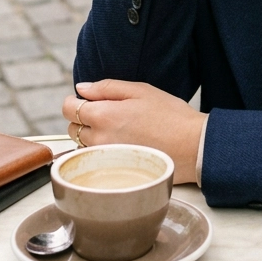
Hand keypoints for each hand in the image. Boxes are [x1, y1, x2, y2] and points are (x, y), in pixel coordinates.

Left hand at [62, 80, 205, 184]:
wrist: (193, 147)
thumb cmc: (171, 115)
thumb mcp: (141, 91)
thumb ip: (107, 88)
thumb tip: (81, 89)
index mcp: (104, 115)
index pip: (68, 109)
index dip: (75, 101)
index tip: (87, 100)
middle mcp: (100, 139)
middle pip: (72, 128)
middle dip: (83, 119)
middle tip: (108, 114)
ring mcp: (106, 159)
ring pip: (83, 145)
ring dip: (91, 136)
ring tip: (119, 130)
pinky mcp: (114, 172)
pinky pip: (95, 160)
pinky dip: (101, 152)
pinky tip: (122, 146)